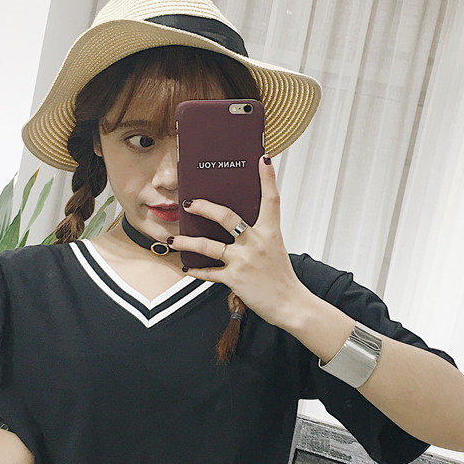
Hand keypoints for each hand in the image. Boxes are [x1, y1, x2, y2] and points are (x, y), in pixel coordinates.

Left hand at [171, 154, 304, 326]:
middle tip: (189, 203)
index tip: (262, 159)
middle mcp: (257, 242)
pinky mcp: (235, 278)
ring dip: (187, 241)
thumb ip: (257, 235)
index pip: (271, 199)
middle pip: (227, 217)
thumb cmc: (281, 276)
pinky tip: (186, 268)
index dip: (267, 178)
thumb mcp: (274, 249)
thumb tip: (235, 226)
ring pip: (208, 246)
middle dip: (205, 207)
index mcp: (270, 232)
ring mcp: (244, 260)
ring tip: (173, 238)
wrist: (290, 304)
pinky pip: (210, 272)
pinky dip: (197, 271)